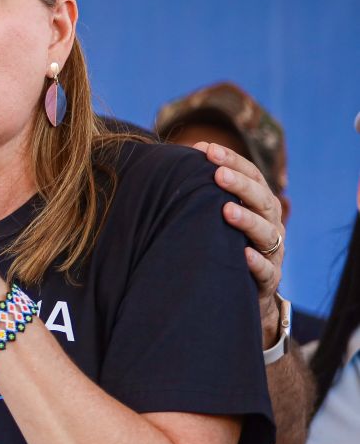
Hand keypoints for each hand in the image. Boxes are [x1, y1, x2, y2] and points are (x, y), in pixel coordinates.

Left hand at [193, 141, 285, 348]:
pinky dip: (255, 262)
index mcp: (258, 205)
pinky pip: (266, 271)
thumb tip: (170, 159)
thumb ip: (201, 192)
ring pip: (267, 233)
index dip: (233, 161)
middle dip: (240, 184)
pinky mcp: (269, 281)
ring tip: (226, 209)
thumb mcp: (214, 217)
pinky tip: (243, 254)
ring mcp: (272, 253)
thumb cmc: (222, 244)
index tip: (207, 148)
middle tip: (218, 173)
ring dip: (247, 219)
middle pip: (262, 199)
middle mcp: (270, 225)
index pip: (252, 176)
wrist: (243, 295)